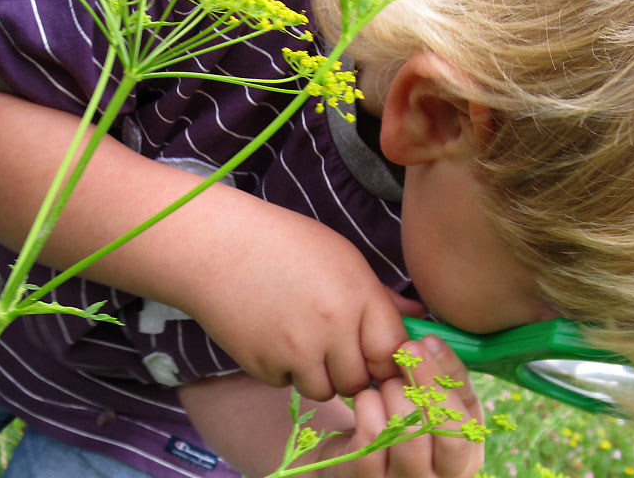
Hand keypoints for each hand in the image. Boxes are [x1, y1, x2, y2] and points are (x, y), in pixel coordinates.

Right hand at [177, 209, 423, 400]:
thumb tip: (418, 319)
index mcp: (358, 296)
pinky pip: (287, 384)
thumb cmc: (283, 243)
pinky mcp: (263, 366)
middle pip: (360, 380)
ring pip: (325, 390)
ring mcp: (295, 351)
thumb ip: (379, 295)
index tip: (379, 354)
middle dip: (354, 371)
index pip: (393, 352)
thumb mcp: (341, 256)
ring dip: (320, 375)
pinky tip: (274, 337)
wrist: (214, 246)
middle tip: (338, 348)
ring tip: (305, 341)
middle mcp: (331, 328)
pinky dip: (285, 371)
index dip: (388, 358)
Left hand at [317, 337, 484, 477]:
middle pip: (443, 432)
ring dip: (394, 394)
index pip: (465, 425)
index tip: (429, 341)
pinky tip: (365, 397)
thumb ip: (443, 377)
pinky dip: (368, 404)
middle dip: (425, 382)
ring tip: (386, 380)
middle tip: (407, 349)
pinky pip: (372, 435)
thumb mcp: (434, 404)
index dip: (448, 380)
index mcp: (465, 460)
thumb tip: (432, 341)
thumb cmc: (403, 422)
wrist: (355, 457)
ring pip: (406, 433)